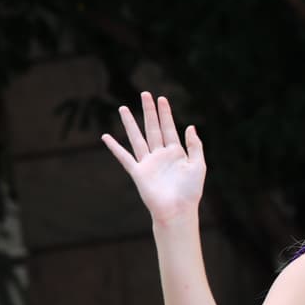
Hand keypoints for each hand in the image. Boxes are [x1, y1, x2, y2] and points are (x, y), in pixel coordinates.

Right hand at [101, 92, 205, 224]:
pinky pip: (124, 157)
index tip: (162, 98)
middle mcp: (160, 155)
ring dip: (130, 123)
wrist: (178, 210)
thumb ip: (195, 146)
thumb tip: (190, 126)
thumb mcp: (198, 165)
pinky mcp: (138, 172)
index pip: (169, 128)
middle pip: (153, 128)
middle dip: (149, 111)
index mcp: (176, 153)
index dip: (165, 113)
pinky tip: (106, 137)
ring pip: (137, 138)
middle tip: (145, 94)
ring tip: (123, 108)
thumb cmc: (190, 191)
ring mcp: (148, 163)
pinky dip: (115, 147)